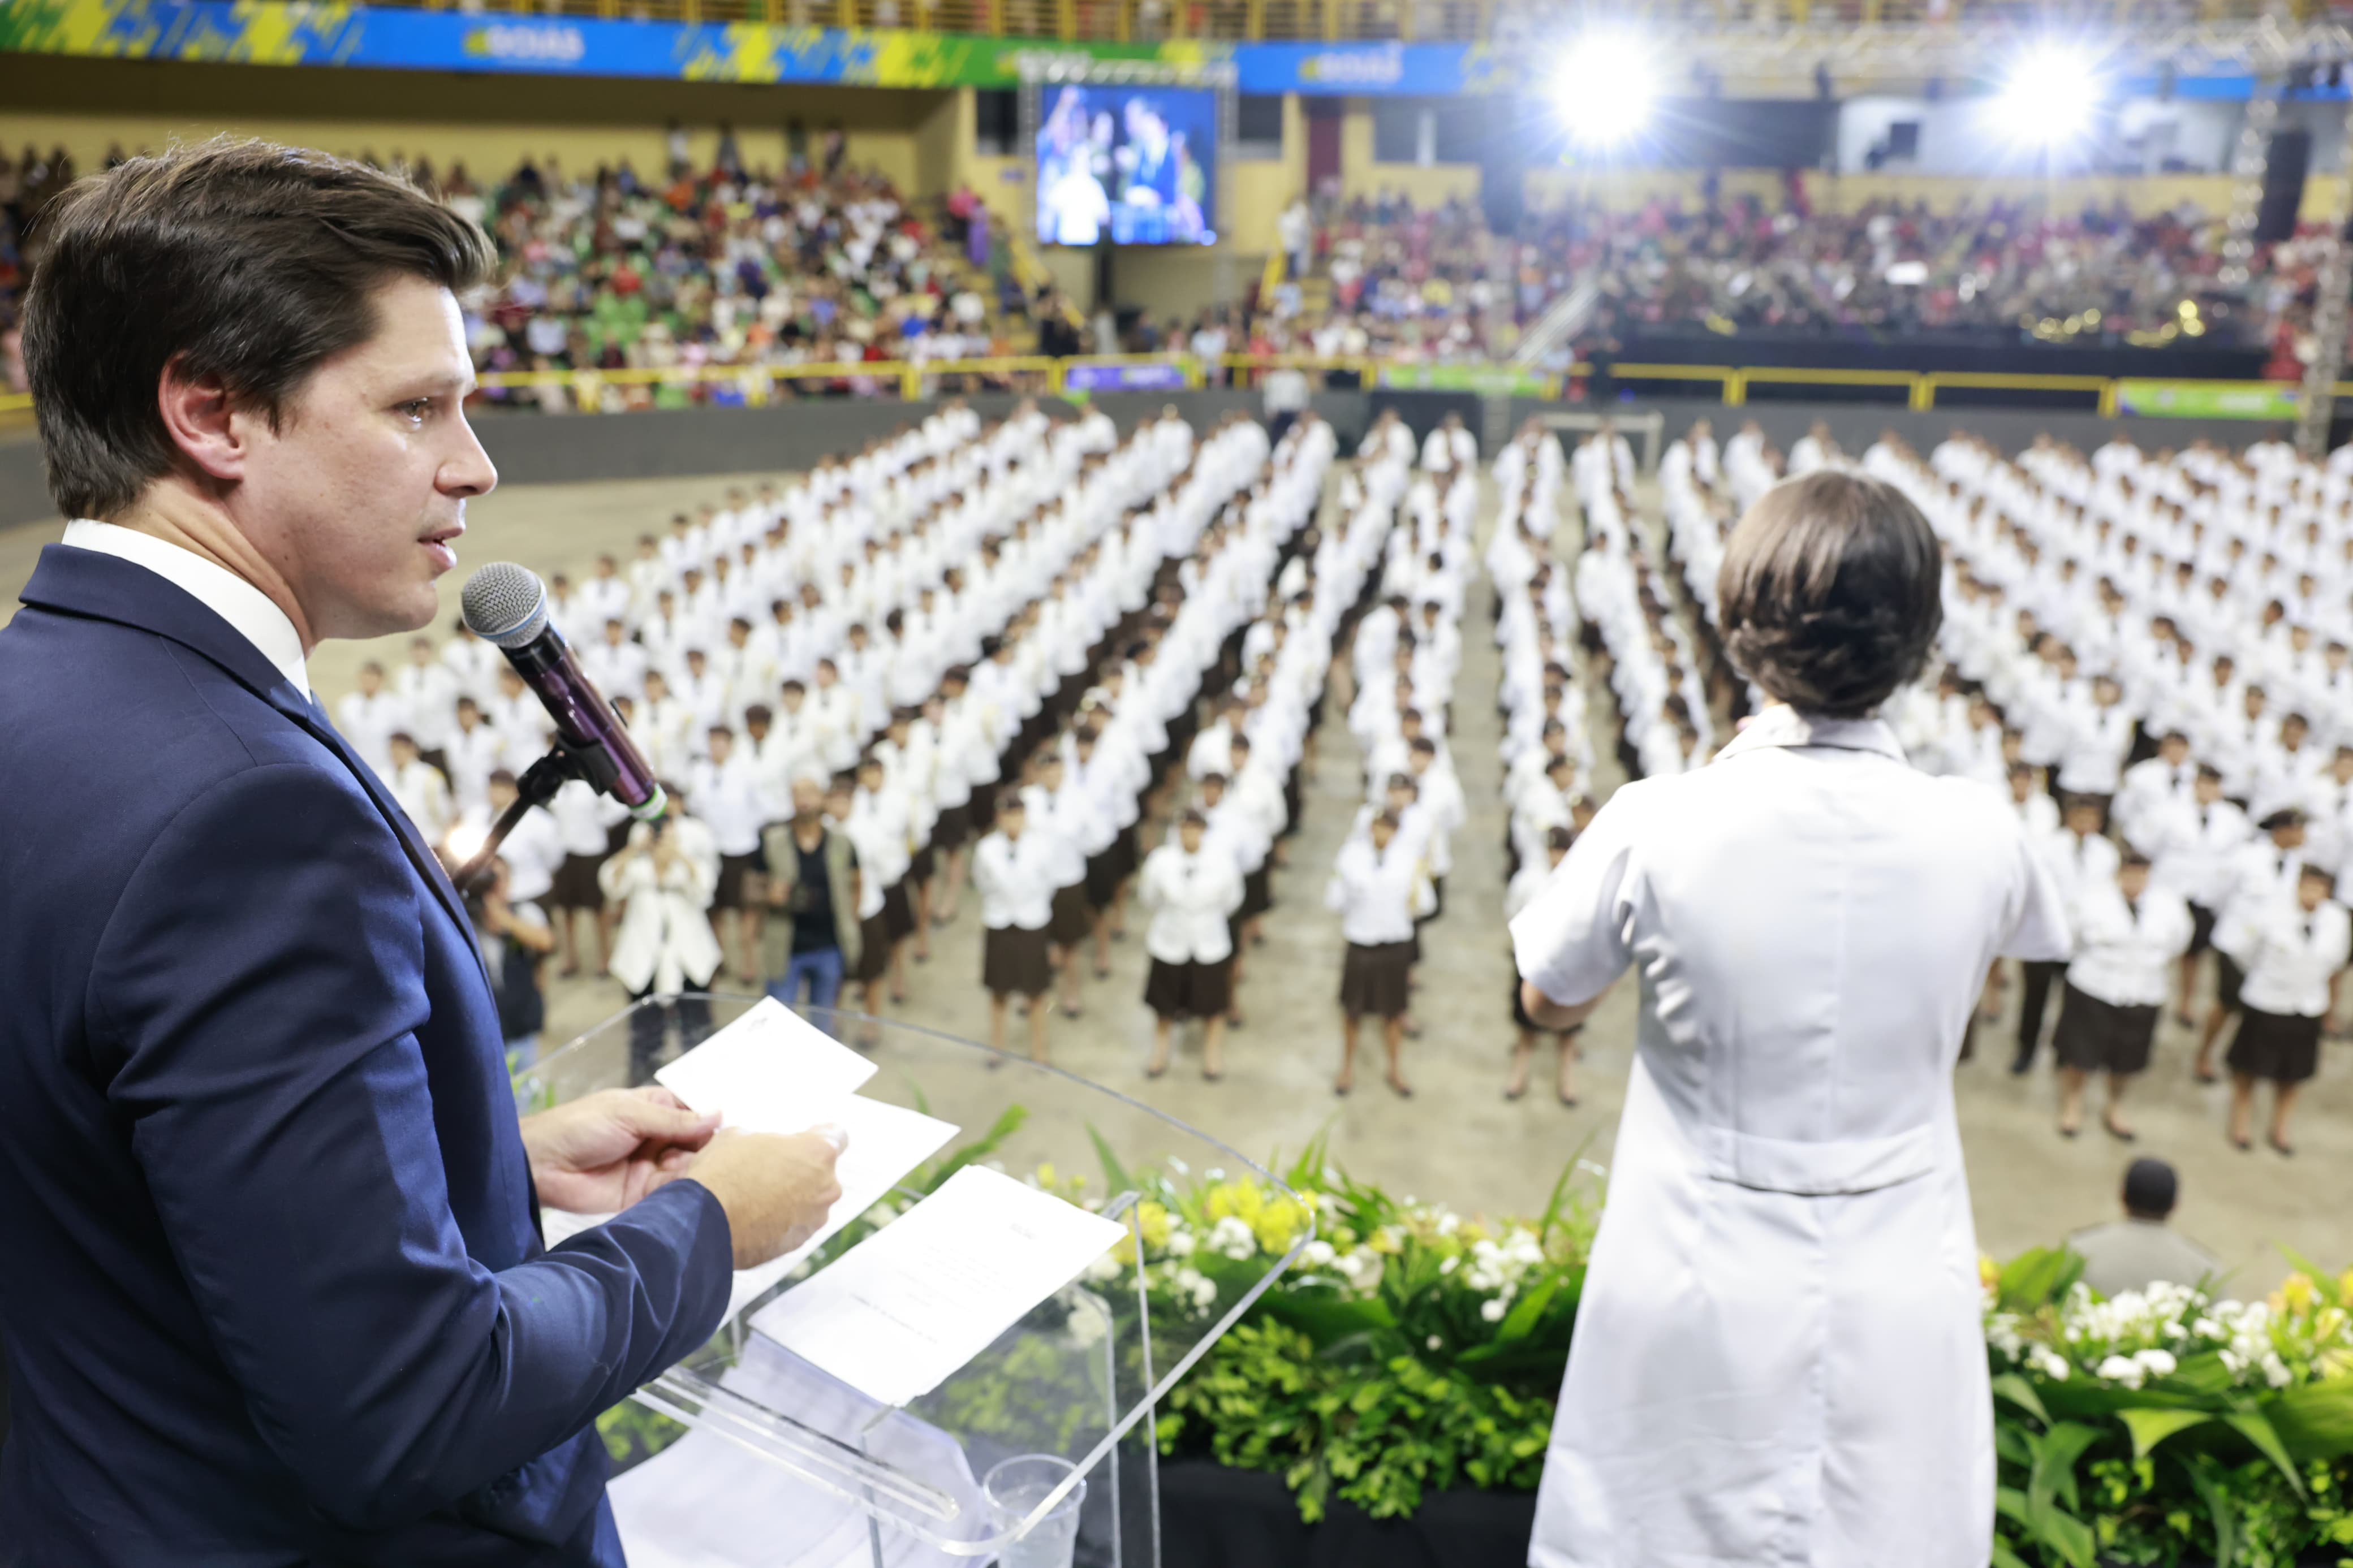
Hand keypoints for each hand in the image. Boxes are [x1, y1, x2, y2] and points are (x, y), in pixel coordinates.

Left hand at [520, 1086, 720, 1213]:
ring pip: (688, 1168)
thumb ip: (674, 1120)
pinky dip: (686, 1191)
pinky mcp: (642, 1195)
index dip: (714, 1120)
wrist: (540, 1165)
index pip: (694, 1113)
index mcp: (654, 1109)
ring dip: (701, 1170)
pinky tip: (702, 1189)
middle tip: (736, 1154)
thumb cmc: (580, 1126)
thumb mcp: (629, 1114)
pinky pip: (671, 1192)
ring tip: (720, 1172)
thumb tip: (719, 1115)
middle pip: (695, 1143)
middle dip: (712, 1148)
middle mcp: (657, 1138)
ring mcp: (650, 1167)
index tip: (740, 1127)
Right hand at [686, 1126, 846, 1268]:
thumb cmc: (722, 1174)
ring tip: (756, 1198)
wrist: (704, 1224)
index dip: (818, 1136)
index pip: (837, 1136)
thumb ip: (760, 1139)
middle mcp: (826, 1186)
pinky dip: (781, 1222)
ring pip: (810, 1201)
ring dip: (791, 1198)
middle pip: (821, 1172)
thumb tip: (758, 1146)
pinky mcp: (799, 1242)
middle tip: (769, 1170)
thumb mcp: (736, 1136)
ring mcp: (815, 1217)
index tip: (803, 1141)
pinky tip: (753, 1219)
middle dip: (800, 1170)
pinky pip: (795, 1225)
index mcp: (818, 1152)